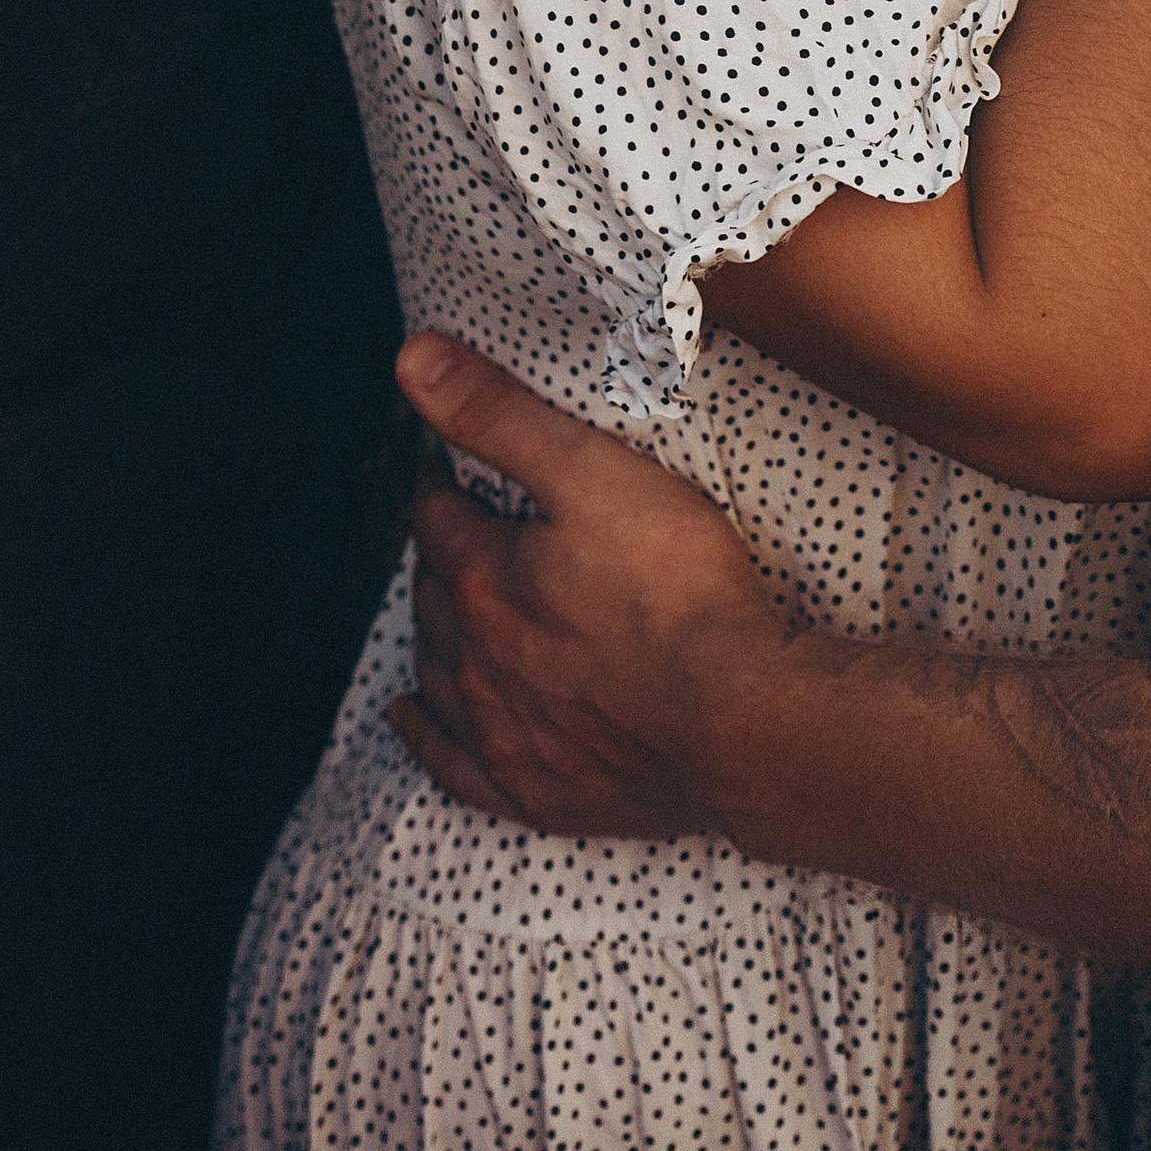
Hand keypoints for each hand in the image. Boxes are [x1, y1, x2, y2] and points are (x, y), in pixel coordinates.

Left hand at [387, 335, 778, 839]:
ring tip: (442, 602)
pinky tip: (410, 716)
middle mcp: (472, 662)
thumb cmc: (679, 590)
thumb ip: (501, 415)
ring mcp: (501, 734)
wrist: (740, 722)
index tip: (452, 463)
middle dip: (439, 552)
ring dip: (432, 630)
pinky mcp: (535, 791)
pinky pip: (452, 765)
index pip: (437, 516)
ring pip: (434, 672)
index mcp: (483, 580)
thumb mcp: (593, 471)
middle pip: (433, 594)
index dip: (442, 479)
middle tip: (458, 523)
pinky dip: (424, 735)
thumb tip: (412, 358)